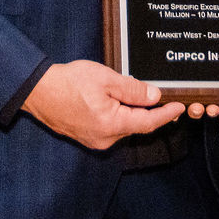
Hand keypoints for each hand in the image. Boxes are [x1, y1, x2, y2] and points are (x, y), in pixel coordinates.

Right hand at [23, 60, 183, 149]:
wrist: (38, 91)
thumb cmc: (68, 83)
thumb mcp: (105, 79)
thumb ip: (132, 89)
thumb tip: (154, 96)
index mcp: (112, 124)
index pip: (148, 122)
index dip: (166, 114)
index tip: (179, 107)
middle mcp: (105, 138)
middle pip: (136, 125)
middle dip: (148, 110)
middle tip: (159, 94)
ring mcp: (95, 140)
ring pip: (123, 126)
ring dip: (131, 112)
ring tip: (130, 92)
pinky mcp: (87, 137)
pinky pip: (110, 127)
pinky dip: (117, 115)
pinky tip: (113, 100)